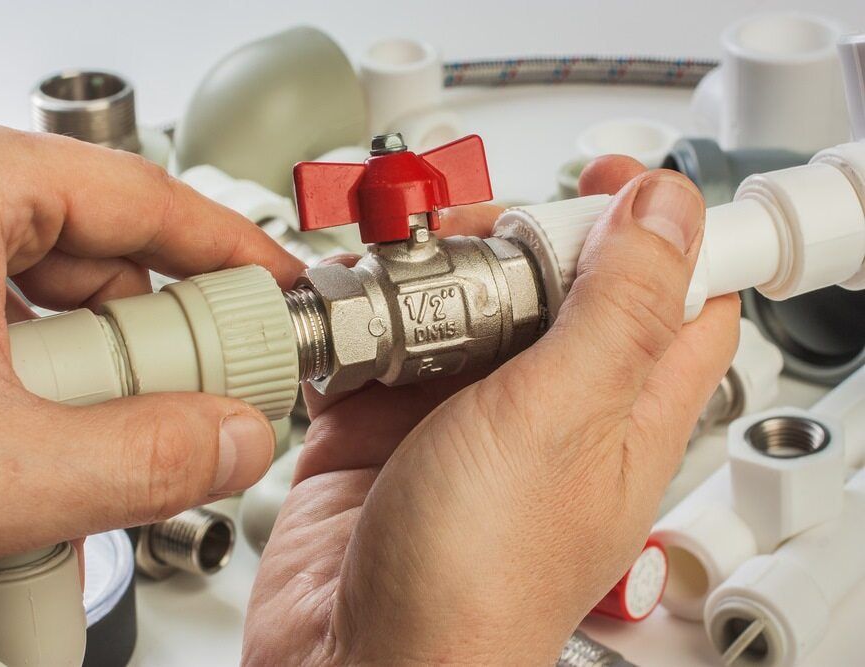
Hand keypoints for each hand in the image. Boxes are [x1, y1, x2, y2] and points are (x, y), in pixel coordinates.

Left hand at [0, 113, 302, 586]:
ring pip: (73, 293)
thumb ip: (142, 462)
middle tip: (195, 406)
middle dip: (163, 340)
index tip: (278, 301)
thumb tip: (232, 439)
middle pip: (117, 252)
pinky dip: (58, 379)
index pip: (153, 199)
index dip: (233, 259)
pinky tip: (43, 436)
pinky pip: (27, 317)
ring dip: (107, 371)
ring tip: (87, 440)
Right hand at [245, 158, 739, 662]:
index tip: (610, 181)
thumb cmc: (475, 580)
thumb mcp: (560, 419)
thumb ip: (618, 309)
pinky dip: (353, 320)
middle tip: (472, 232)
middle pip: (550, 286)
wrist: (353, 663)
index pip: (675, 300)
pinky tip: (340, 316)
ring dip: (420, 277)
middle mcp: (543, 412)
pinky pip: (373, 347)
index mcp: (618, 412)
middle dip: (511, 239)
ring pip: (455, 307)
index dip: (659, 230)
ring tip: (391, 274)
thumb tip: (671, 213)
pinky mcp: (380, 431)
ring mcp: (457, 419)